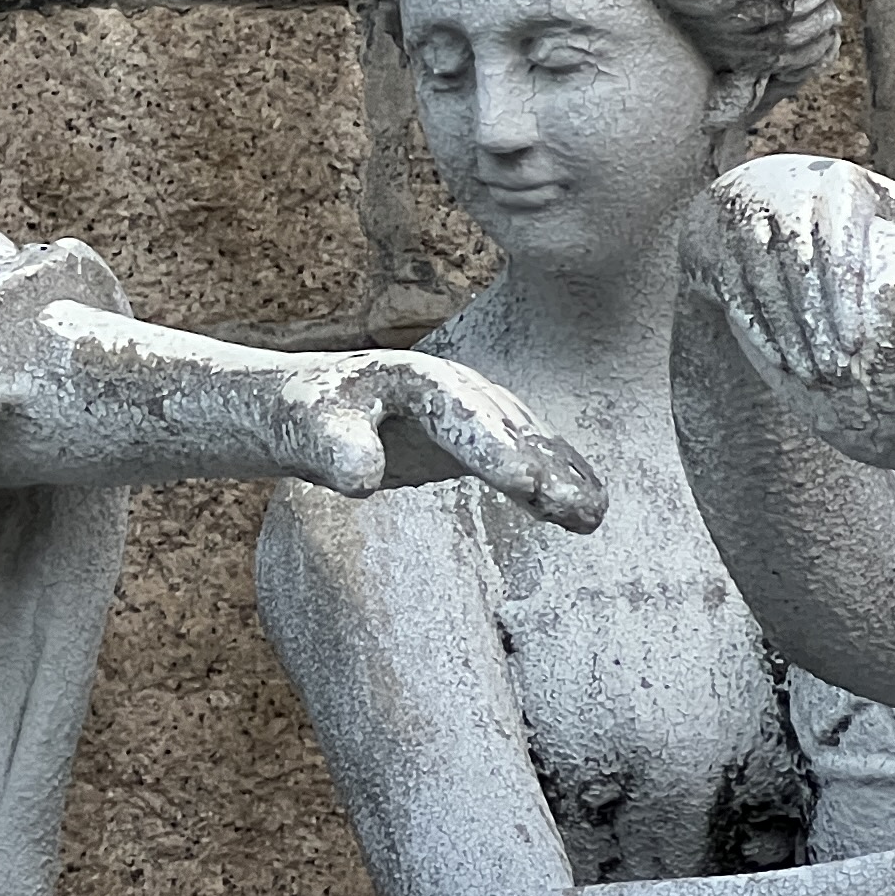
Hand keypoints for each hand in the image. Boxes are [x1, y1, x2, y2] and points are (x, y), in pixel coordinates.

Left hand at [263, 349, 607, 532]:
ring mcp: (474, 410)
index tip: (523, 482)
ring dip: (562, 478)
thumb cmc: (304, 418)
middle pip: (507, 428)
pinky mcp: (479, 437)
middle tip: (576, 510)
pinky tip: (587, 512)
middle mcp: (456, 387)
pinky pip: (527, 458)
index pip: (460, 414)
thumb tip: (361, 479)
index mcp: (414, 378)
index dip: (493, 447)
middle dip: (544, 467)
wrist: (307, 408)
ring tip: (591, 517)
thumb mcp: (307, 430)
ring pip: (527, 444)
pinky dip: (558, 480)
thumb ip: (335, 449)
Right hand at [697, 153, 894, 394]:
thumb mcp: (877, 205)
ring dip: (787, 335)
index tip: (857, 342)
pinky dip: (757, 328)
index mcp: (836, 185)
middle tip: (837, 371)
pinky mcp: (712, 247)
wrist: (743, 193)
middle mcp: (783, 197)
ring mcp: (742, 221)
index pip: (838, 246)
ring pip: (764, 286)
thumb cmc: (832, 213)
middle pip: (799, 271)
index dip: (845, 298)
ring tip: (810, 373)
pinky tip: (777, 358)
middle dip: (817, 325)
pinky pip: (735, 293)